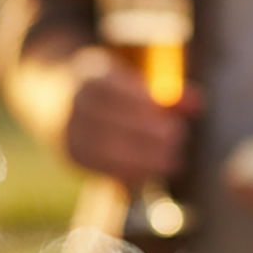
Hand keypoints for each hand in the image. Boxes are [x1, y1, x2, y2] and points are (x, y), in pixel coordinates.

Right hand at [63, 47, 196, 186]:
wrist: (54, 97)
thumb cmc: (109, 88)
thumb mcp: (131, 79)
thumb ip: (165, 93)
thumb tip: (199, 104)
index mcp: (88, 78)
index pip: (114, 92)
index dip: (143, 106)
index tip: (172, 116)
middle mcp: (72, 106)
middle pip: (108, 122)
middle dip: (145, 135)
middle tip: (177, 141)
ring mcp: (67, 133)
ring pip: (102, 150)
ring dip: (140, 158)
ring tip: (171, 161)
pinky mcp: (70, 156)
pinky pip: (98, 168)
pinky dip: (126, 173)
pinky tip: (149, 174)